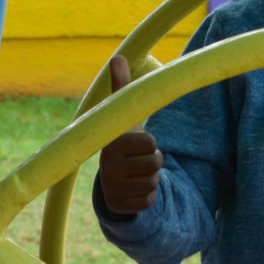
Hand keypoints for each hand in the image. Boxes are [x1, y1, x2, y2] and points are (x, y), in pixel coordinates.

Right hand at [94, 59, 160, 216]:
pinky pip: (148, 200)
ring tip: (136, 173)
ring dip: (151, 179)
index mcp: (111, 144)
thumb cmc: (123, 142)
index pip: (150, 143)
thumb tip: (117, 57)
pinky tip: (135, 189)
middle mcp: (108, 167)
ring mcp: (113, 189)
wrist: (111, 179)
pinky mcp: (119, 206)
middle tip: (139, 160)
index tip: (138, 144)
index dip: (150, 144)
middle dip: (153, 162)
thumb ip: (122, 89)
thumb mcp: (123, 118)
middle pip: (155, 164)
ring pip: (153, 183)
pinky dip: (147, 196)